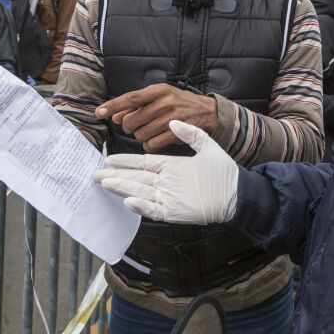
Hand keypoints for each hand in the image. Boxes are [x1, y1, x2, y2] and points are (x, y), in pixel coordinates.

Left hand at [95, 83, 217, 151]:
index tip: (99, 113)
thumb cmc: (180, 103)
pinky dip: (149, 145)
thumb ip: (137, 105)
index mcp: (159, 90)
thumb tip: (115, 116)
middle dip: (129, 126)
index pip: (130, 98)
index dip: (113, 106)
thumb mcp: (160, 97)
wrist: (208, 112)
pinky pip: (152, 144)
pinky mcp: (177, 134)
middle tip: (136, 125)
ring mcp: (171, 119)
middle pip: (132, 120)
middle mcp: (164, 102)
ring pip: (140, 134)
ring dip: (140, 136)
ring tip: (150, 131)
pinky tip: (155, 140)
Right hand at [95, 120, 238, 223]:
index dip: (126, 162)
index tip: (109, 158)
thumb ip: (191, 134)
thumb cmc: (223, 172)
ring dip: (122, 188)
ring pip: (139, 192)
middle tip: (97, 173)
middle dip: (116, 176)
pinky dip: (141, 206)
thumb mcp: (207, 147)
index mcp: (170, 167)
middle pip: (135, 179)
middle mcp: (165, 183)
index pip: (142, 164)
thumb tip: (173, 121)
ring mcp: (167, 198)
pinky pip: (153, 209)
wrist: (236, 192)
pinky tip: (128, 200)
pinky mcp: (173, 212)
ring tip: (105, 183)